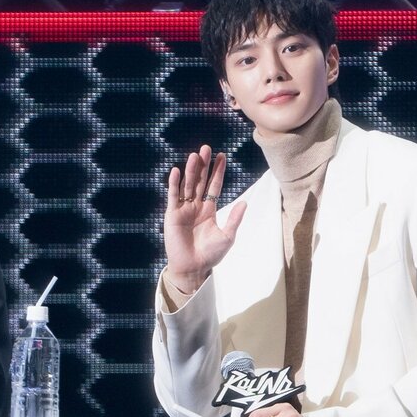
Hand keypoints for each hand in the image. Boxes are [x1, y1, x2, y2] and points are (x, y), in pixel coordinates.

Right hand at [164, 145, 246, 292]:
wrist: (193, 268)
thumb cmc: (210, 255)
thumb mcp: (227, 236)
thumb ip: (234, 219)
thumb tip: (244, 202)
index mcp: (209, 210)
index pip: (214, 186)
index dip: (217, 172)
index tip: (222, 156)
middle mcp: (195, 207)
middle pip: (200, 181)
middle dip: (204, 165)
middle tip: (207, 148)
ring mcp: (183, 210)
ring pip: (188, 185)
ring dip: (191, 171)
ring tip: (195, 155)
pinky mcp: (172, 215)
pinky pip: (173, 196)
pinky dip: (175, 184)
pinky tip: (177, 171)